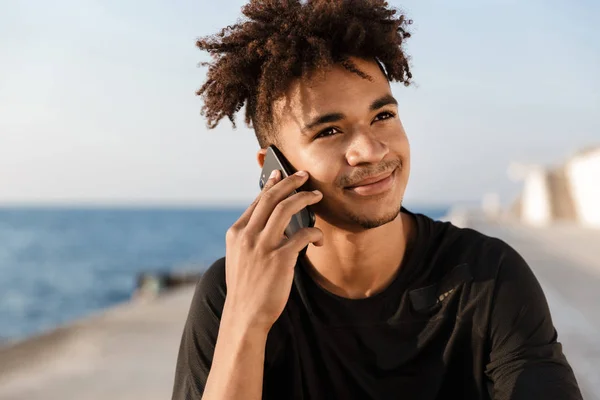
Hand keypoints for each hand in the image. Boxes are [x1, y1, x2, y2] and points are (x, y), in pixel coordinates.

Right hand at [223, 169, 322, 332]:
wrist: (245, 315)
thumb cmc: (246, 287)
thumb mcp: (239, 257)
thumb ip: (251, 237)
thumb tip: (272, 221)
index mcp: (237, 233)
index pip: (257, 201)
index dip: (272, 185)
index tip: (282, 174)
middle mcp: (248, 235)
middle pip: (272, 198)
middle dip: (291, 183)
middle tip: (304, 176)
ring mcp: (263, 246)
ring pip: (287, 209)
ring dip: (305, 198)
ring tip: (317, 196)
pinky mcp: (280, 258)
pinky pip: (303, 234)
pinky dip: (314, 233)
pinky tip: (319, 237)